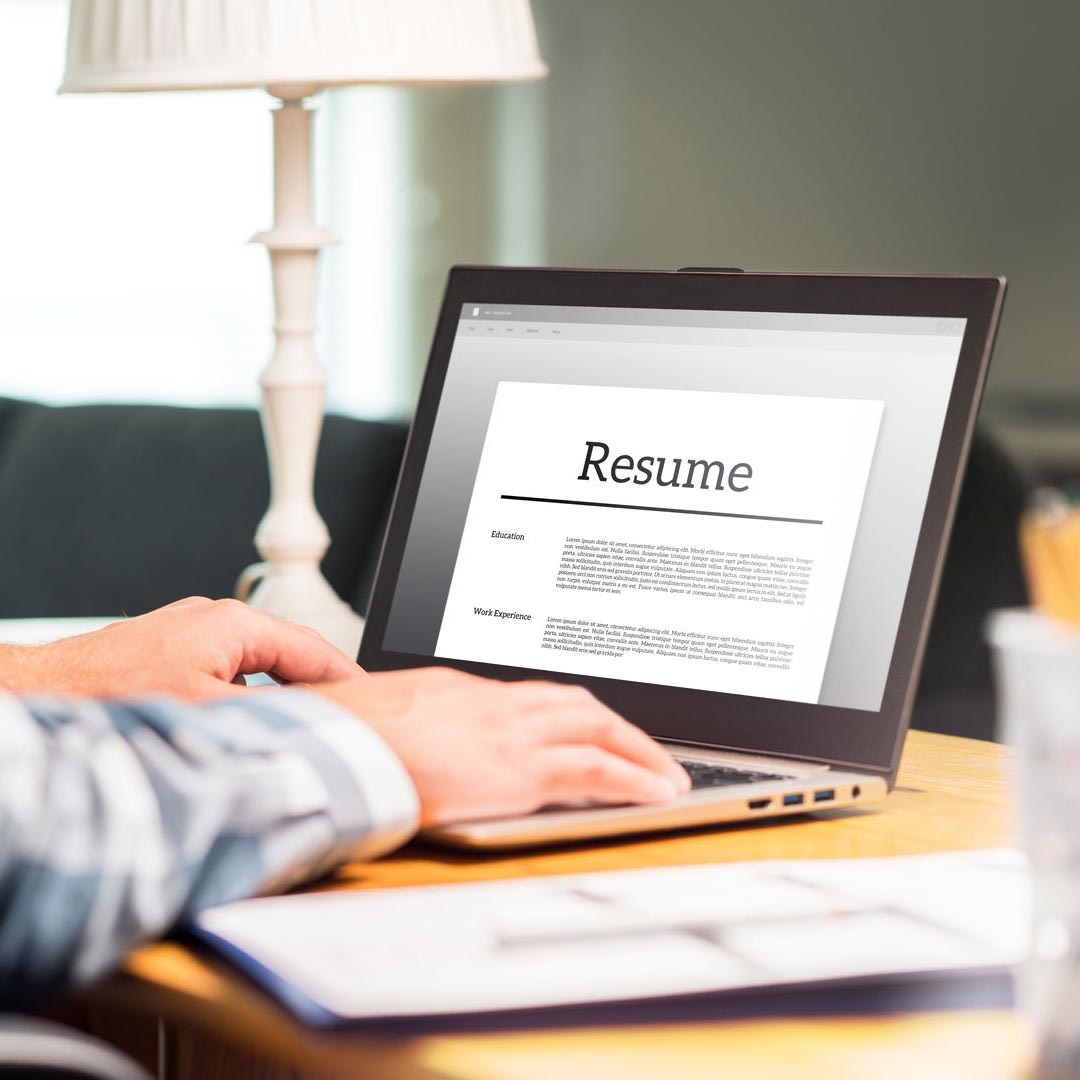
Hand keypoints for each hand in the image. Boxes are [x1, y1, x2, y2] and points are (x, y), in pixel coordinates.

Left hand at [0, 597, 360, 700]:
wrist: (39, 691)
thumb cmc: (105, 692)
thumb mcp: (207, 710)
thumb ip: (271, 714)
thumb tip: (318, 728)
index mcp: (232, 623)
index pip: (313, 649)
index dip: (350, 679)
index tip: (375, 702)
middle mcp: (215, 622)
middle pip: (290, 655)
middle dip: (322, 687)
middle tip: (352, 719)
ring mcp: (194, 636)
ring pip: (261, 667)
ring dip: (285, 696)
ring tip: (308, 728)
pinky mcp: (174, 655)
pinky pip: (233, 674)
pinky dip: (253, 699)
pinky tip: (252, 727)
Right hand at [312, 667, 690, 825]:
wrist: (331, 746)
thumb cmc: (338, 740)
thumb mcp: (374, 723)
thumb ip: (403, 731)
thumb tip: (399, 747)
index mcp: (456, 690)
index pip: (526, 697)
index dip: (562, 712)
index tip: (581, 728)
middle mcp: (491, 701)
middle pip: (571, 701)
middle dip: (613, 723)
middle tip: (643, 745)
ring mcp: (508, 730)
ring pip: (595, 725)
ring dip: (636, 747)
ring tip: (663, 771)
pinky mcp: (517, 766)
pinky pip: (594, 767)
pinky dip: (632, 776)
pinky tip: (655, 791)